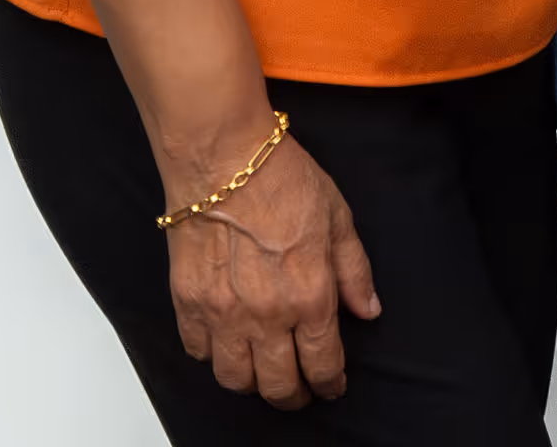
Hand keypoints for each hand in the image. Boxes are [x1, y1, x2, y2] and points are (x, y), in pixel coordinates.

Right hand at [163, 131, 378, 407]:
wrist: (223, 159)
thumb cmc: (282, 180)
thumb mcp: (339, 219)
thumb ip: (354, 272)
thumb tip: (368, 310)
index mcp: (310, 295)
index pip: (323, 363)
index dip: (331, 383)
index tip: (333, 386)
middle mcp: (266, 314)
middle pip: (278, 384)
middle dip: (294, 396)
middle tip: (300, 392)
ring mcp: (222, 313)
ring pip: (235, 379)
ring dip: (253, 384)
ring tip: (263, 375)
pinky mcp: (188, 303)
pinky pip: (197, 352)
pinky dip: (212, 357)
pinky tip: (226, 345)